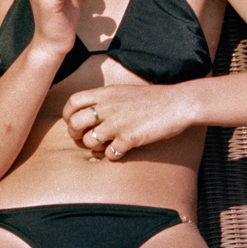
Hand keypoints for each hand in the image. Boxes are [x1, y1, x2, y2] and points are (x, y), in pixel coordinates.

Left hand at [62, 65, 193, 157]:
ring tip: (105, 145)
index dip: (68, 115)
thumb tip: (89, 112)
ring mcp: (118, 123)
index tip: (73, 122)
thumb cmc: (152, 99)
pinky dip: (113, 155)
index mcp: (105, 93)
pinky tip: (121, 151)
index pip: (73, 102)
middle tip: (84, 137)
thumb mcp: (124, 92)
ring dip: (94, 147)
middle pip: (75, 123)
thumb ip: (106, 100)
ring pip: (89, 141)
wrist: (177, 103)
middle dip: (75, 134)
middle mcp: (108, 107)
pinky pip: (110, 153)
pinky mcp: (129, 138)